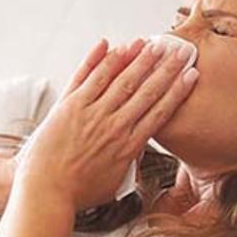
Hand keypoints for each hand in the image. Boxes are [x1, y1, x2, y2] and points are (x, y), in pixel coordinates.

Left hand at [14, 37, 198, 209]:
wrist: (46, 192)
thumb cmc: (77, 193)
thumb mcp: (114, 183)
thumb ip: (128, 164)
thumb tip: (137, 152)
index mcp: (128, 146)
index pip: (160, 111)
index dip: (177, 90)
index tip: (190, 75)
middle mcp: (113, 126)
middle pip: (146, 90)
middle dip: (165, 68)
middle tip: (179, 50)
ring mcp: (91, 113)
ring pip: (119, 79)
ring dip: (137, 58)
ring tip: (151, 43)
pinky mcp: (69, 107)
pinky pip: (87, 77)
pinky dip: (99, 60)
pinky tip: (111, 45)